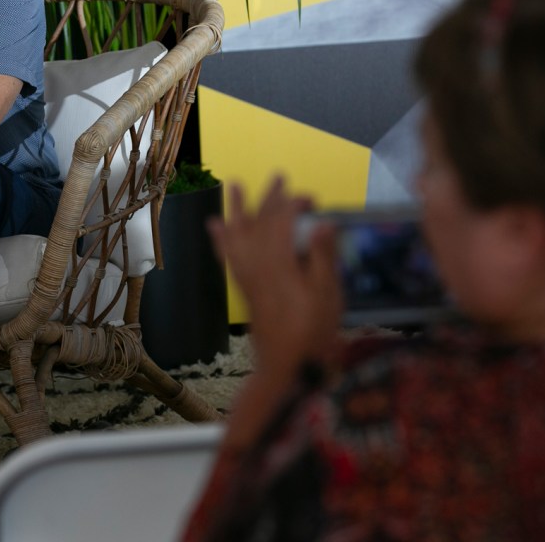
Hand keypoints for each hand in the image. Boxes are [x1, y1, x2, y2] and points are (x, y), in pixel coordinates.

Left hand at [208, 177, 342, 380]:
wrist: (287, 368)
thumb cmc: (313, 332)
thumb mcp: (328, 294)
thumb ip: (322, 256)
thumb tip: (322, 221)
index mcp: (279, 262)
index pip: (283, 220)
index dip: (295, 203)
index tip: (313, 199)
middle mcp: (258, 265)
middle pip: (261, 222)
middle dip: (270, 198)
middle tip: (278, 177)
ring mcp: (249, 277)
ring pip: (239, 235)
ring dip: (239, 210)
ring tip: (234, 187)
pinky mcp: (246, 289)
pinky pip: (229, 257)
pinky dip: (223, 240)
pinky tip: (217, 229)